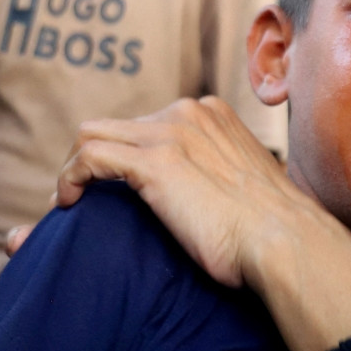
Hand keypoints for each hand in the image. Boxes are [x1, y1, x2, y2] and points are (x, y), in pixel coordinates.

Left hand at [56, 96, 311, 288]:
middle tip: (86, 199)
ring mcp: (172, 132)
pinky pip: (90, 156)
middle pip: (116, 125)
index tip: (115, 188)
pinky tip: (68, 203)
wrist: (282, 239)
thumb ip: (217, 170)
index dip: (125, 155)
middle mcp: (190, 112)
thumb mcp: (243, 181)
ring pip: (92, 134)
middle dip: (95, 159)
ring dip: (74, 168)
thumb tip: (199, 190)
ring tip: (71, 202)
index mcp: (213, 114)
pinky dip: (70, 177)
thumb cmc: (269, 227)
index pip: (149, 122)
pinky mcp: (155, 160)